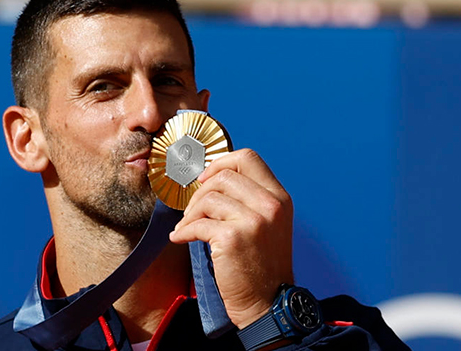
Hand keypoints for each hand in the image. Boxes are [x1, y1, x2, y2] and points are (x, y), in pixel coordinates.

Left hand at [169, 149, 293, 328]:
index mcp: (279, 197)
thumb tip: (212, 177)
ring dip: (191, 214)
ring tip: (188, 228)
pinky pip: (197, 223)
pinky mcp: (233, 238)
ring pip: (208, 198)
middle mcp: (270, 205)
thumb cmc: (262, 264)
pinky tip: (181, 238)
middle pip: (223, 176)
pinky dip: (183, 231)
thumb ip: (249, 198)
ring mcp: (253, 221)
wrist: (268, 303)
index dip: (221, 163)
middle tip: (193, 211)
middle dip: (200, 192)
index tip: (206, 179)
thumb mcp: (268, 223)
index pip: (248, 158)